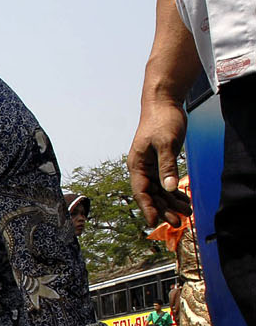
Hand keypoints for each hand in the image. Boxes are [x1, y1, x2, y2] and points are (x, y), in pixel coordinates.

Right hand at [127, 100, 191, 226]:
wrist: (163, 103)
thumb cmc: (162, 120)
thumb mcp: (166, 143)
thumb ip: (167, 167)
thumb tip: (169, 188)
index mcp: (137, 164)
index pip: (141, 192)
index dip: (148, 208)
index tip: (155, 222)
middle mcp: (141, 168)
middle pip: (151, 195)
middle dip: (164, 210)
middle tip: (178, 222)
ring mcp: (150, 166)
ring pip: (160, 191)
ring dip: (171, 203)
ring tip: (187, 213)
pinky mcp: (160, 162)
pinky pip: (166, 182)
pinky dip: (174, 192)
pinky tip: (184, 199)